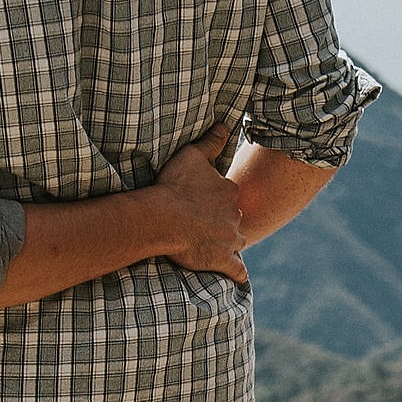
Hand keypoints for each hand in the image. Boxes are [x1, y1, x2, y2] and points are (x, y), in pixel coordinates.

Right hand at [148, 126, 246, 283]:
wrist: (162, 217)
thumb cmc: (174, 186)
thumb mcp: (192, 155)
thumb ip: (212, 141)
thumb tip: (226, 125)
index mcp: (229, 191)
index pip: (228, 196)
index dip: (215, 199)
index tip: (200, 202)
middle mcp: (235, 215)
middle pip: (232, 219)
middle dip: (221, 221)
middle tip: (200, 224)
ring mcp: (231, 239)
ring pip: (235, 241)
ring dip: (227, 243)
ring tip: (210, 246)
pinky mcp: (223, 260)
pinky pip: (238, 271)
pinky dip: (237, 273)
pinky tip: (236, 276)